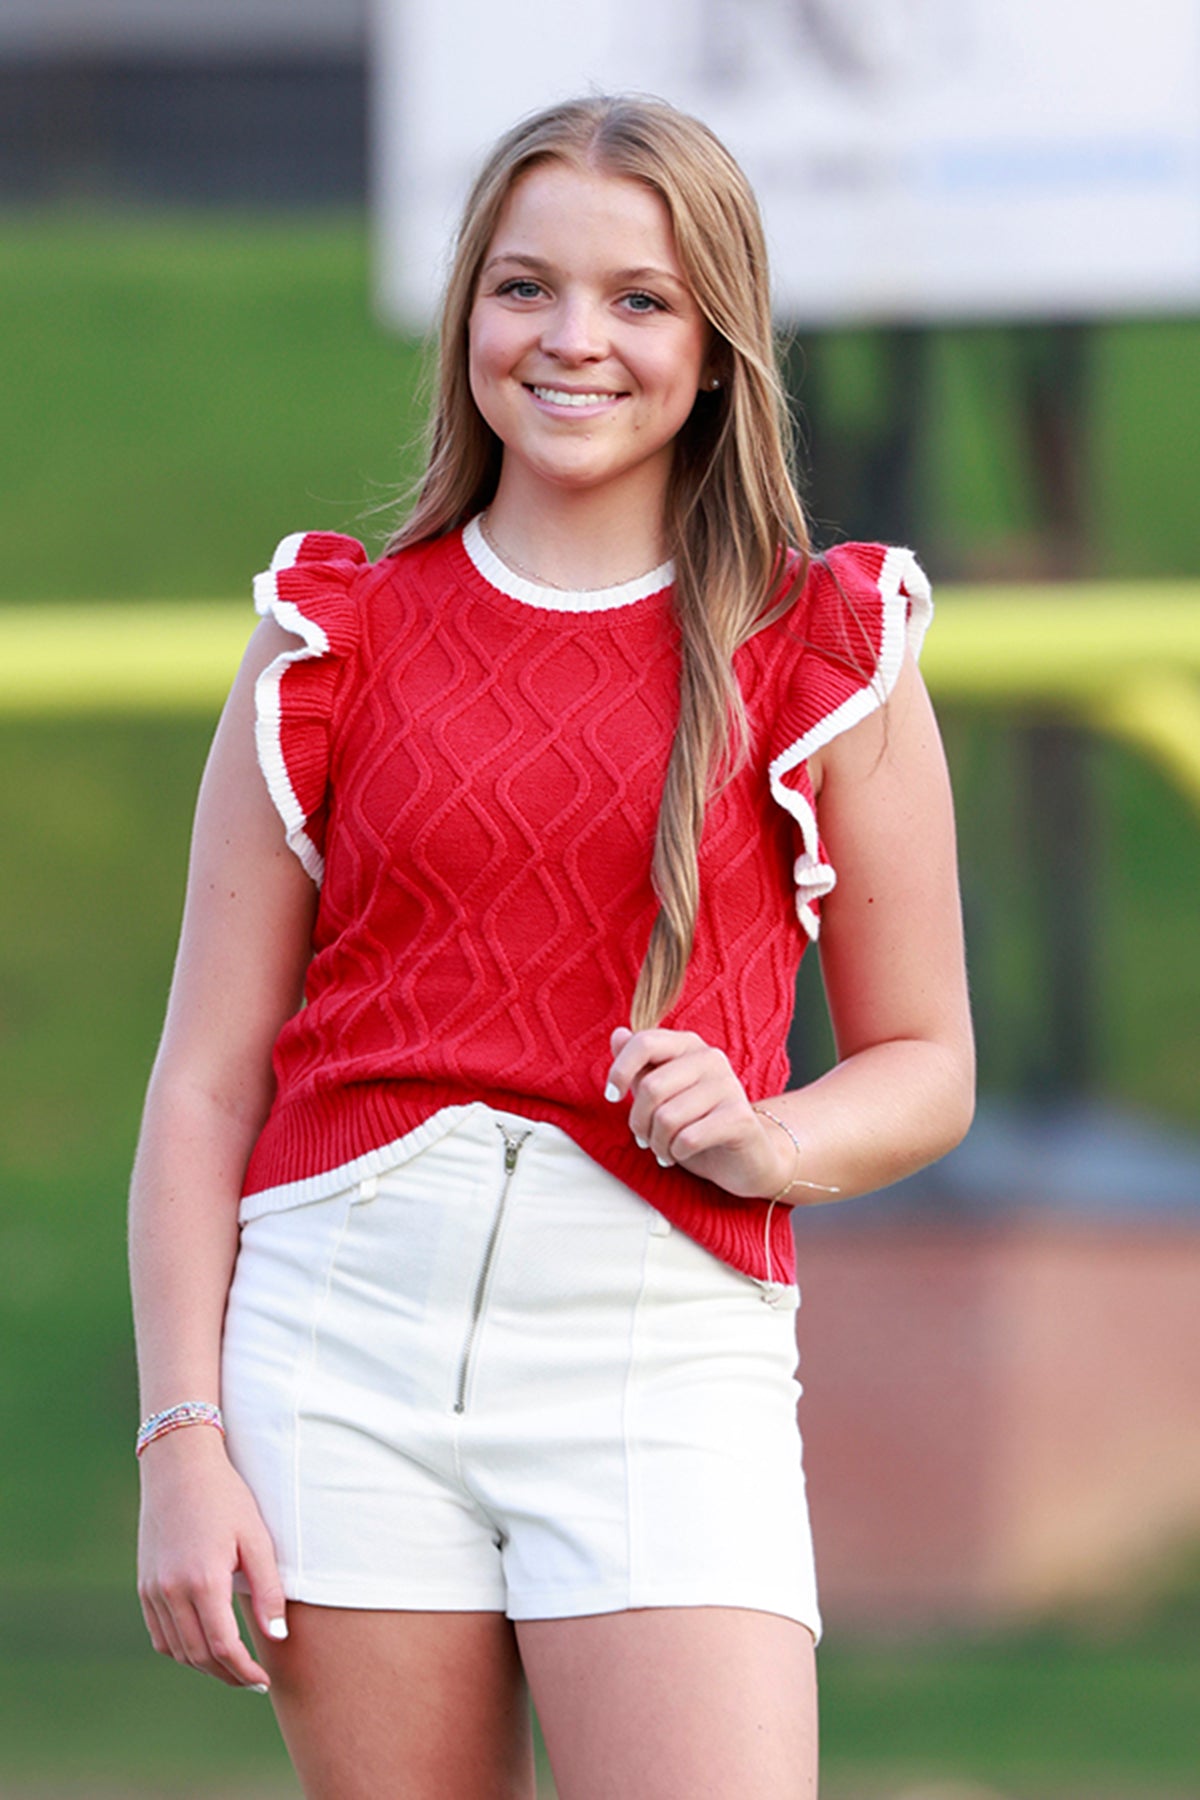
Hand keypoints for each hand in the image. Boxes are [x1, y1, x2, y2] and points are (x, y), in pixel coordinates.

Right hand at [137, 1426, 286, 1689]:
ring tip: (232, 1666)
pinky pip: (159, 1634)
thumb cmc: (226, 1497)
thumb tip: (277, 1637)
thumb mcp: (256, 1538)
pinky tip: (202, 1645)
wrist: (179, 1466)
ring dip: (203, 1666)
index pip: (223, 1648)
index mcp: (203, 1581)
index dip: (244, 1671)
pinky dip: (180, 1649)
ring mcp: (152, 1591)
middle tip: (252, 1680)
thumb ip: (267, 1590)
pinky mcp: (143, 1586)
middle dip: (227, 1675)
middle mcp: (171, 1592)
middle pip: (198, 1656)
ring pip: (176, 1650)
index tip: (263, 1680)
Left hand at [604, 1026, 791, 1198]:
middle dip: (639, 1122)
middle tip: (644, 1139)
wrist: (744, 1157)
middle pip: (651, 1087)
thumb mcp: (662, 1094)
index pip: (645, 1042)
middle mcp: (711, 1058)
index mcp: (689, 1045)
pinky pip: (687, 1139)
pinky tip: (681, 1155)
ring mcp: (728, 1086)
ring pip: (666, 1118)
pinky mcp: (739, 1118)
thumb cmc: (697, 1123)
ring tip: (665, 1150)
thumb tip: (618, 1035)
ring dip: (657, 1143)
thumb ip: (641, 1065)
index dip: (619, 1070)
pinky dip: (676, 1153)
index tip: (612, 1096)